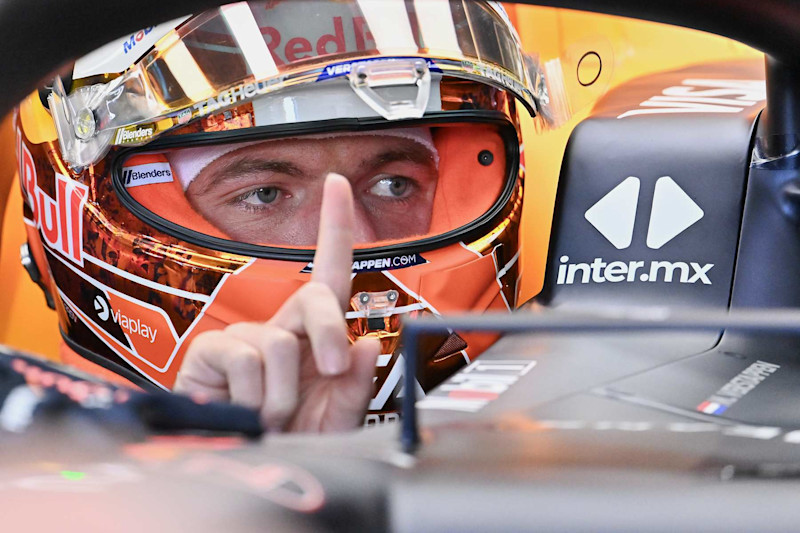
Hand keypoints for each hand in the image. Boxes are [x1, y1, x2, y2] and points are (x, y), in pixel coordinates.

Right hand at [175, 173, 379, 431]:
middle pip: (315, 295)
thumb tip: (367, 342)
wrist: (246, 469)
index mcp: (315, 336)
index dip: (335, 227)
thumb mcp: (336, 419)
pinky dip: (255, 395)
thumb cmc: (293, 440)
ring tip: (272, 418)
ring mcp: (246, 337)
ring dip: (283, 393)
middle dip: (328, 331)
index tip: (337, 183)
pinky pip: (246, 356)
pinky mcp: (213, 350)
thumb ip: (355, 385)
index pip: (329, 274)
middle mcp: (283, 327)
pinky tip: (245, 411)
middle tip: (329, 372)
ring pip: (280, 342)